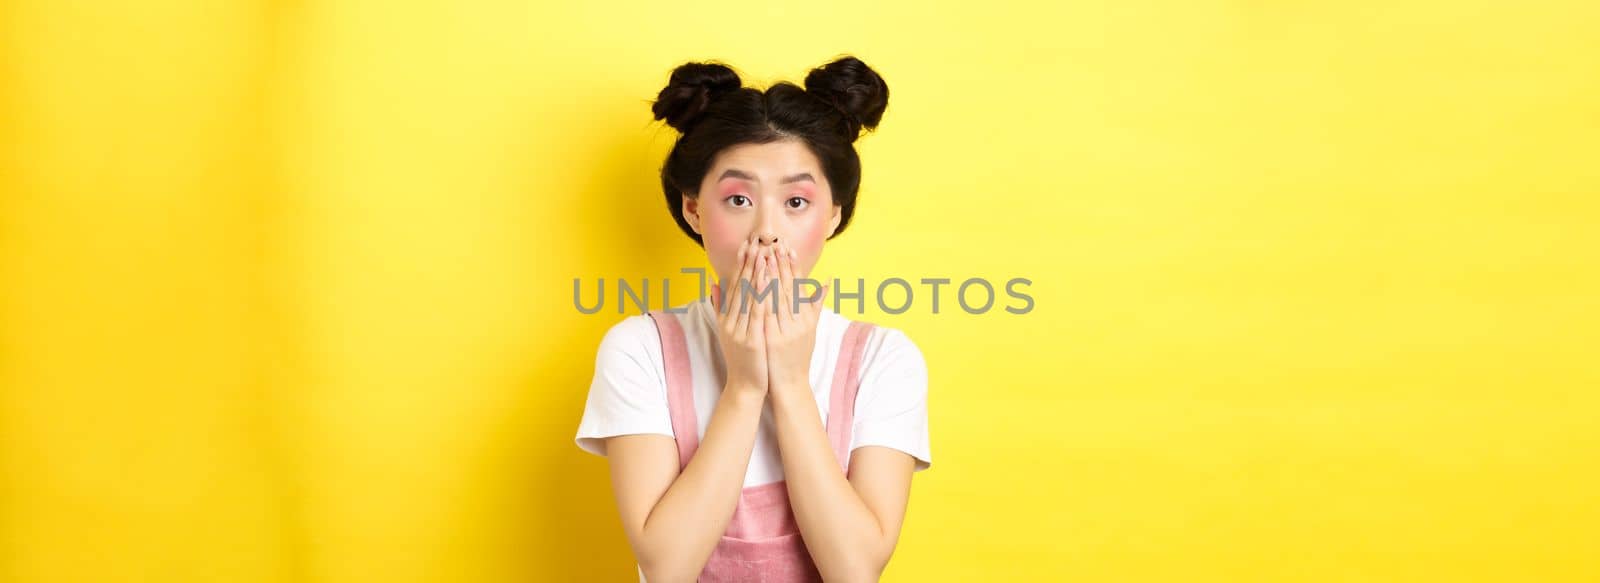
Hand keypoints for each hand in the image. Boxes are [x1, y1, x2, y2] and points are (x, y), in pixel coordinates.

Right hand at [710, 236, 771, 395]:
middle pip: (741, 287)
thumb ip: (720, 307)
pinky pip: (758, 315)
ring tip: (764, 254)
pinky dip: (763, 297)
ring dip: (757, 275)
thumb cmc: (742, 357)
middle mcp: (730, 322)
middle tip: (755, 241)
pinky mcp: (751, 341)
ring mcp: (740, 331)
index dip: (740, 265)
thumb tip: (713, 283)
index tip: (746, 245)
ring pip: (749, 298)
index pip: (734, 286)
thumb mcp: (728, 331)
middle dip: (749, 263)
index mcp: (727, 318)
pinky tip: (769, 282)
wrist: (744, 386)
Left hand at [763, 241, 829, 391]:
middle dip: (781, 264)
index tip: (788, 248)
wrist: (790, 383)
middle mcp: (799, 322)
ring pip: (777, 297)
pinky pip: (766, 314)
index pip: (799, 286)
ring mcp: (786, 330)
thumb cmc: (798, 355)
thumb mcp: (811, 329)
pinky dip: (761, 297)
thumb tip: (826, 282)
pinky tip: (754, 283)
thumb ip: (816, 305)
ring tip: (764, 255)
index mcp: (807, 317)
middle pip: (788, 287)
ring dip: (770, 275)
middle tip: (775, 243)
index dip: (793, 266)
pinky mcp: (773, 339)